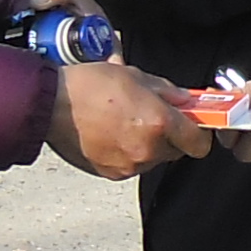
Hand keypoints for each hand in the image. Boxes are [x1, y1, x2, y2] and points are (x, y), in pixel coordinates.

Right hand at [48, 60, 203, 178]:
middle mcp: (147, 150)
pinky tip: (110, 134)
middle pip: (176, 152)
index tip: (191, 126)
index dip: (197, 134)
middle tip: (151, 117)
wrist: (52, 105)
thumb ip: (167, 92)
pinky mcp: (111, 174)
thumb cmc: (90, 85)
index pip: (198, 144)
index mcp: (159, 123)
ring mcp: (129, 165)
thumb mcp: (136, 76)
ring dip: (146, 145)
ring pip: (152, 159)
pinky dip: (126, 153)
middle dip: (169, 137)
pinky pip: (131, 165)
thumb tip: (185, 101)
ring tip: (124, 123)